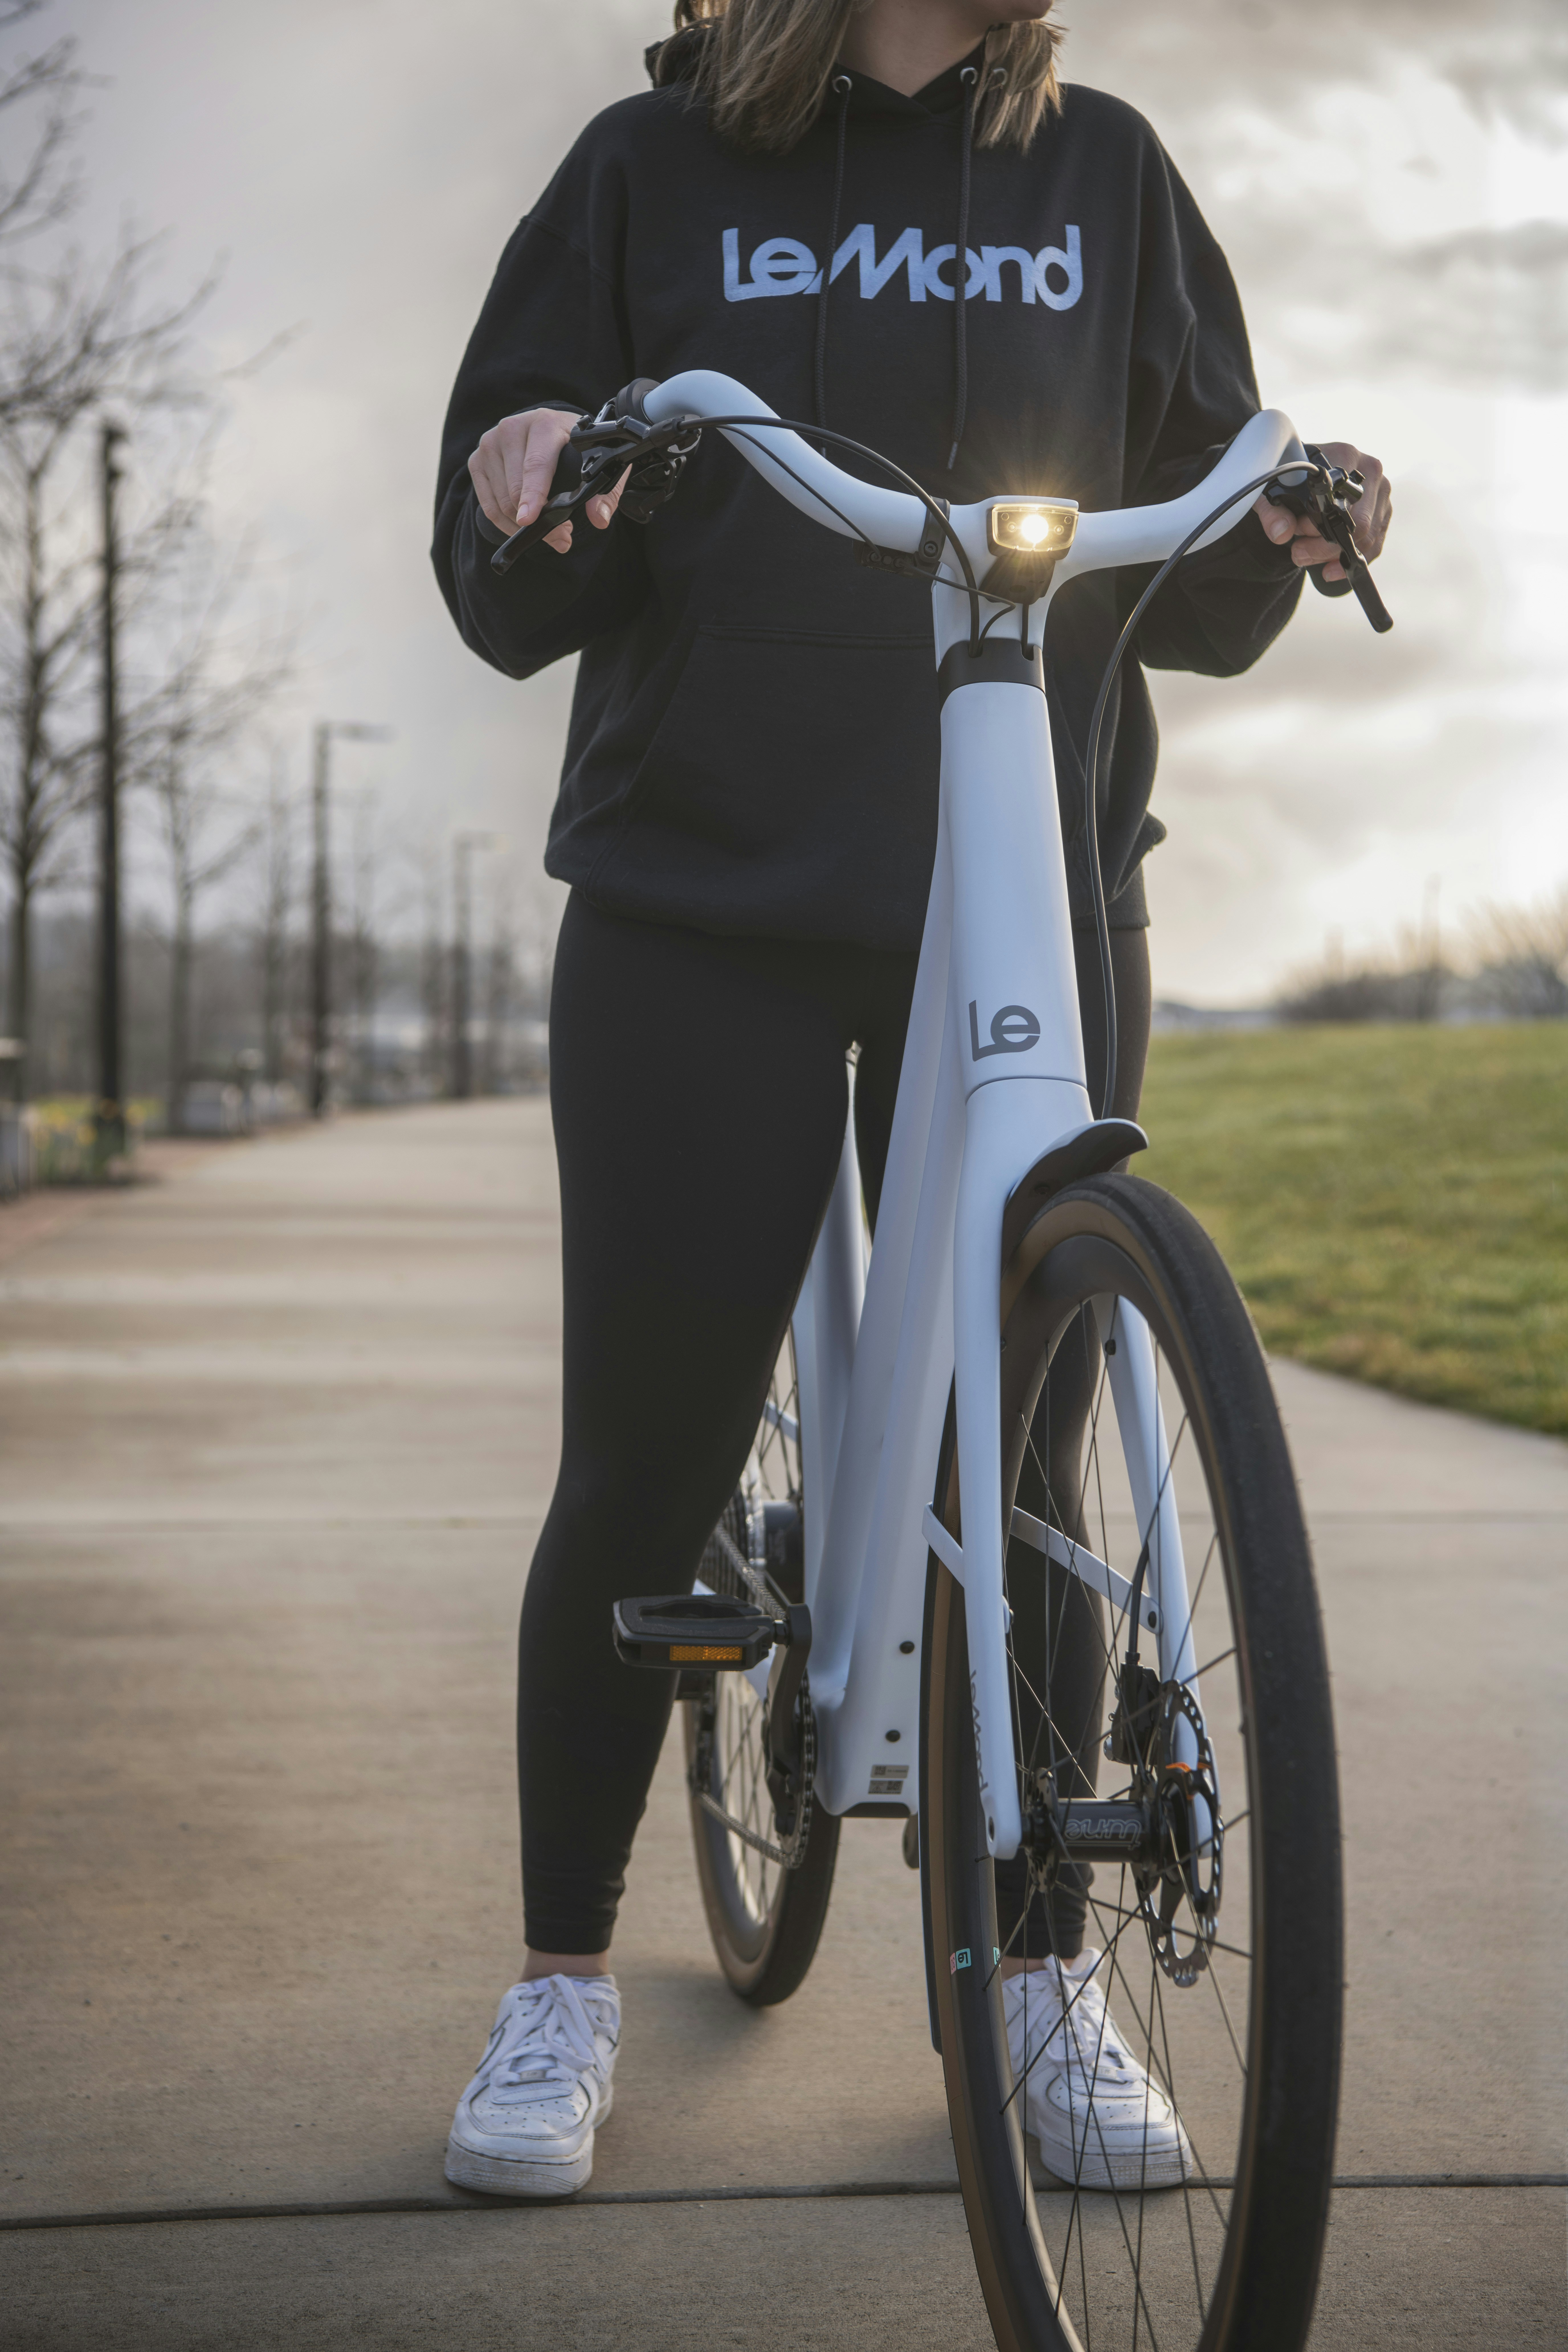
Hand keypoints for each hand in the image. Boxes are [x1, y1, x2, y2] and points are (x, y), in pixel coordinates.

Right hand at [468, 407, 628, 552]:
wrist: (552, 429)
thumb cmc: (575, 447)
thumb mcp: (599, 463)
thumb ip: (605, 492)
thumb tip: (598, 518)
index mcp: (544, 423)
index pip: (535, 465)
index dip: (533, 495)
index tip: (530, 520)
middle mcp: (511, 428)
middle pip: (515, 488)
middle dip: (537, 521)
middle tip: (562, 536)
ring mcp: (490, 443)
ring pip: (501, 501)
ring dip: (523, 525)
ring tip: (548, 530)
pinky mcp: (477, 460)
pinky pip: (487, 505)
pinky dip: (506, 524)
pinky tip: (524, 528)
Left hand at [1254, 443, 1391, 581]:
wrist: (1303, 472)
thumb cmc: (1290, 478)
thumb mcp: (1271, 491)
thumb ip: (1272, 510)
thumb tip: (1282, 532)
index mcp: (1346, 456)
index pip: (1342, 502)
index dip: (1317, 526)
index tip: (1297, 533)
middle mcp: (1370, 472)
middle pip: (1359, 524)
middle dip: (1325, 547)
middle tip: (1299, 552)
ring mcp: (1381, 492)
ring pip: (1368, 539)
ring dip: (1336, 557)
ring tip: (1308, 557)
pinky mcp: (1383, 511)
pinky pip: (1375, 545)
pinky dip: (1352, 562)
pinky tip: (1329, 570)